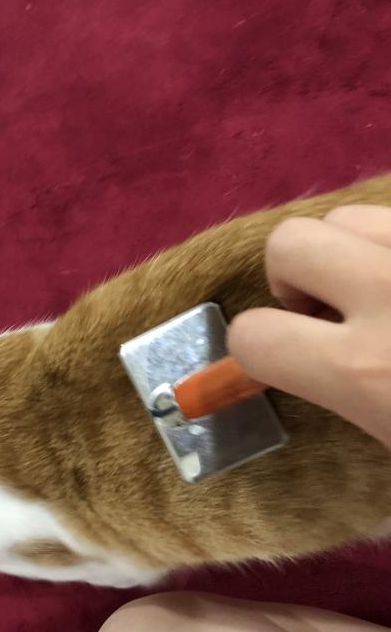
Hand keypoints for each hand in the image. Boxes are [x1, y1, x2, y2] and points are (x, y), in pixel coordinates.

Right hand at [228, 204, 390, 448]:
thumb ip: (353, 416)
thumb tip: (316, 390)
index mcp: (364, 372)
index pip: (253, 336)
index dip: (257, 353)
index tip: (286, 368)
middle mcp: (389, 292)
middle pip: (289, 242)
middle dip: (294, 277)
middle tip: (334, 320)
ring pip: (350, 215)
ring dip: (350, 250)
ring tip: (379, 295)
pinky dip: (388, 249)